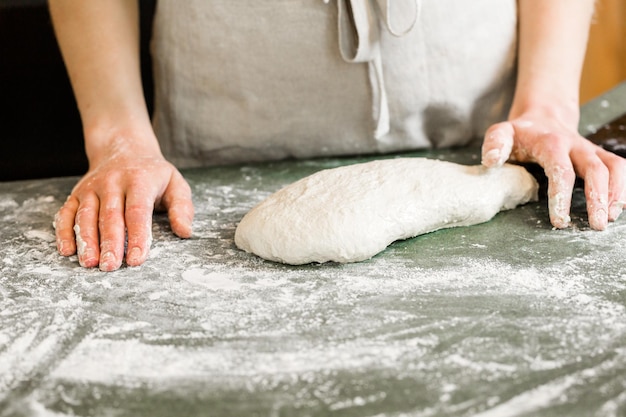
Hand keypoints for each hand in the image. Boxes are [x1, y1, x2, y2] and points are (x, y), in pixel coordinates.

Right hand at [54, 150, 193, 270]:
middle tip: (110, 266)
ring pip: (86, 216)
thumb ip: (182, 208)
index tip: (136, 259)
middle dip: (110, 243)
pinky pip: (66, 213)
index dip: (137, 236)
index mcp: (139, 181)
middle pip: (110, 216)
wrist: (123, 147)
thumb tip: (185, 232)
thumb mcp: (175, 183)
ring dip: (86, 241)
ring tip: (89, 263)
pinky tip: (67, 251)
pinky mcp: (76, 194)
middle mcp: (112, 183)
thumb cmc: (152, 173)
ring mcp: (91, 188)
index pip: (137, 212)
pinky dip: (64, 232)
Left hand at [481, 109, 625, 229]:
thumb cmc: (521, 133)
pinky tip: (617, 208)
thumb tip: (490, 161)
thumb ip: (495, 144)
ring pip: (614, 168)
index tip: (559, 220)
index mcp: (551, 143)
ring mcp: (591, 150)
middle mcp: (576, 146)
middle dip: (598, 198)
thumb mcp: (502, 133)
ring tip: (610, 218)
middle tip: (596, 225)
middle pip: (595, 170)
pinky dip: (623, 187)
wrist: (543, 117)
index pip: (561, 171)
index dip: (561, 196)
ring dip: (616, 193)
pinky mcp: (600, 156)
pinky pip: (619, 168)